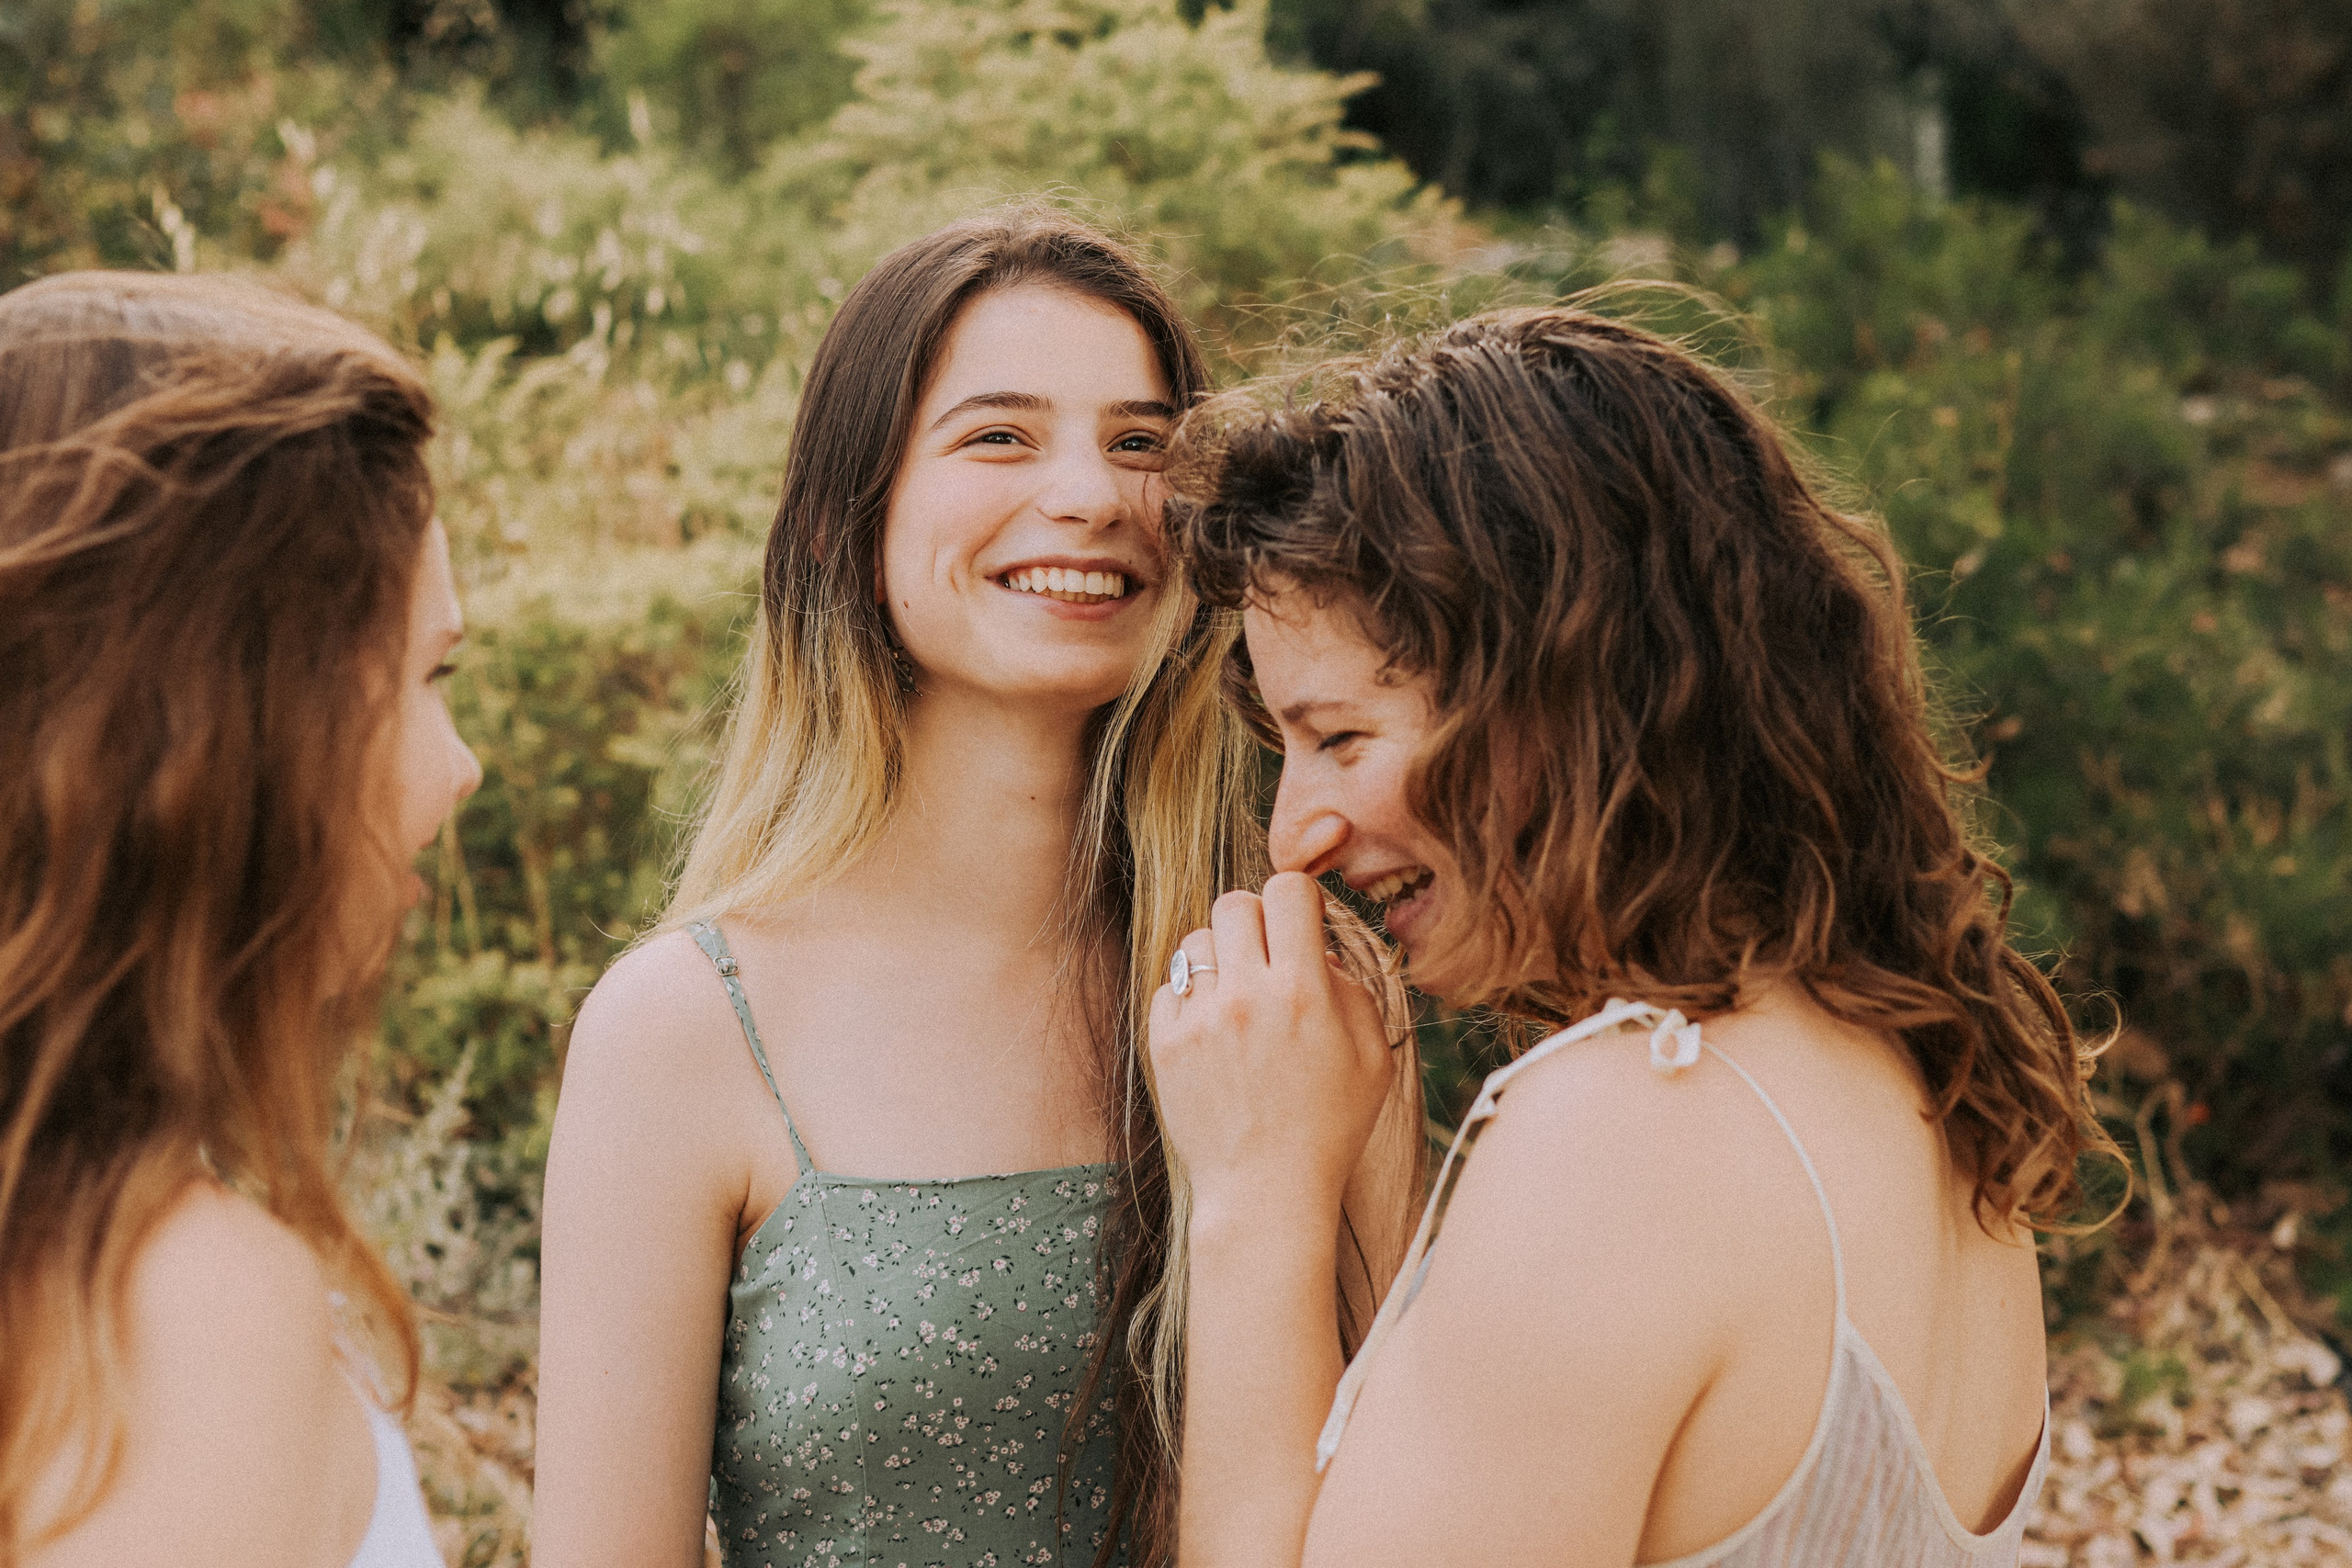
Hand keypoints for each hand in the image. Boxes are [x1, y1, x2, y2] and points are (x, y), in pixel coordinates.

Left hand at [1149, 873, 1396, 1231]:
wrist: (1265, 1192)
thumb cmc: (1329, 1127)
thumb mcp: (1373, 1059)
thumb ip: (1354, 990)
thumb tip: (1319, 947)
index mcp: (1304, 993)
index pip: (1287, 889)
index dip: (1297, 898)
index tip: (1300, 924)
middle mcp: (1247, 996)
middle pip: (1234, 902)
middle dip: (1255, 920)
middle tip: (1267, 956)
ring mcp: (1200, 1020)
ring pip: (1196, 940)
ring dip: (1220, 957)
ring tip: (1238, 996)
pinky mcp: (1164, 1043)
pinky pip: (1168, 985)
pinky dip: (1190, 997)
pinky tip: (1214, 1031)